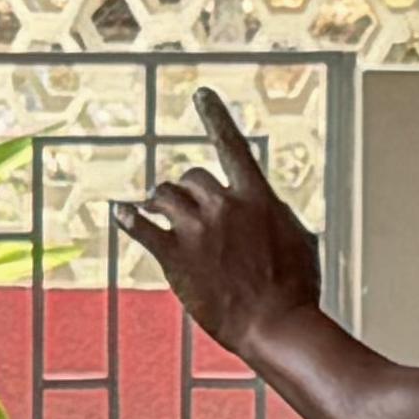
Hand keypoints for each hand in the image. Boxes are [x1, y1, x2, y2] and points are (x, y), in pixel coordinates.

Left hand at [117, 91, 319, 357]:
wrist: (277, 324)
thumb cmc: (296, 288)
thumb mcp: (297, 239)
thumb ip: (274, 214)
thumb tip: (264, 207)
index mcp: (257, 197)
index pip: (232, 145)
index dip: (216, 116)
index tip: (201, 94)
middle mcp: (224, 205)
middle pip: (191, 177)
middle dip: (187, 191)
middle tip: (182, 207)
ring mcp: (197, 230)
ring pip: (164, 196)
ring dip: (159, 201)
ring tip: (154, 211)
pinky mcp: (175, 256)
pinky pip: (142, 228)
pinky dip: (129, 218)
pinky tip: (120, 214)